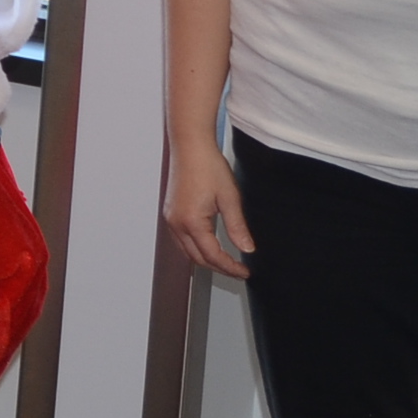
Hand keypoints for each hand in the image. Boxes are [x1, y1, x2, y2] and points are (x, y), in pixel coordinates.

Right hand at [165, 133, 252, 277]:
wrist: (190, 146)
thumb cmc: (207, 165)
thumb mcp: (230, 198)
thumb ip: (237, 227)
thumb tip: (246, 248)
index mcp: (192, 222)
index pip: (212, 255)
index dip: (230, 267)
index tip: (244, 272)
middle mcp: (176, 224)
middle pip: (197, 258)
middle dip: (218, 268)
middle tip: (237, 271)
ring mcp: (171, 219)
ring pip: (187, 251)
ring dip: (206, 260)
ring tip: (225, 262)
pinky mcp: (170, 213)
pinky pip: (181, 240)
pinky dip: (195, 248)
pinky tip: (208, 246)